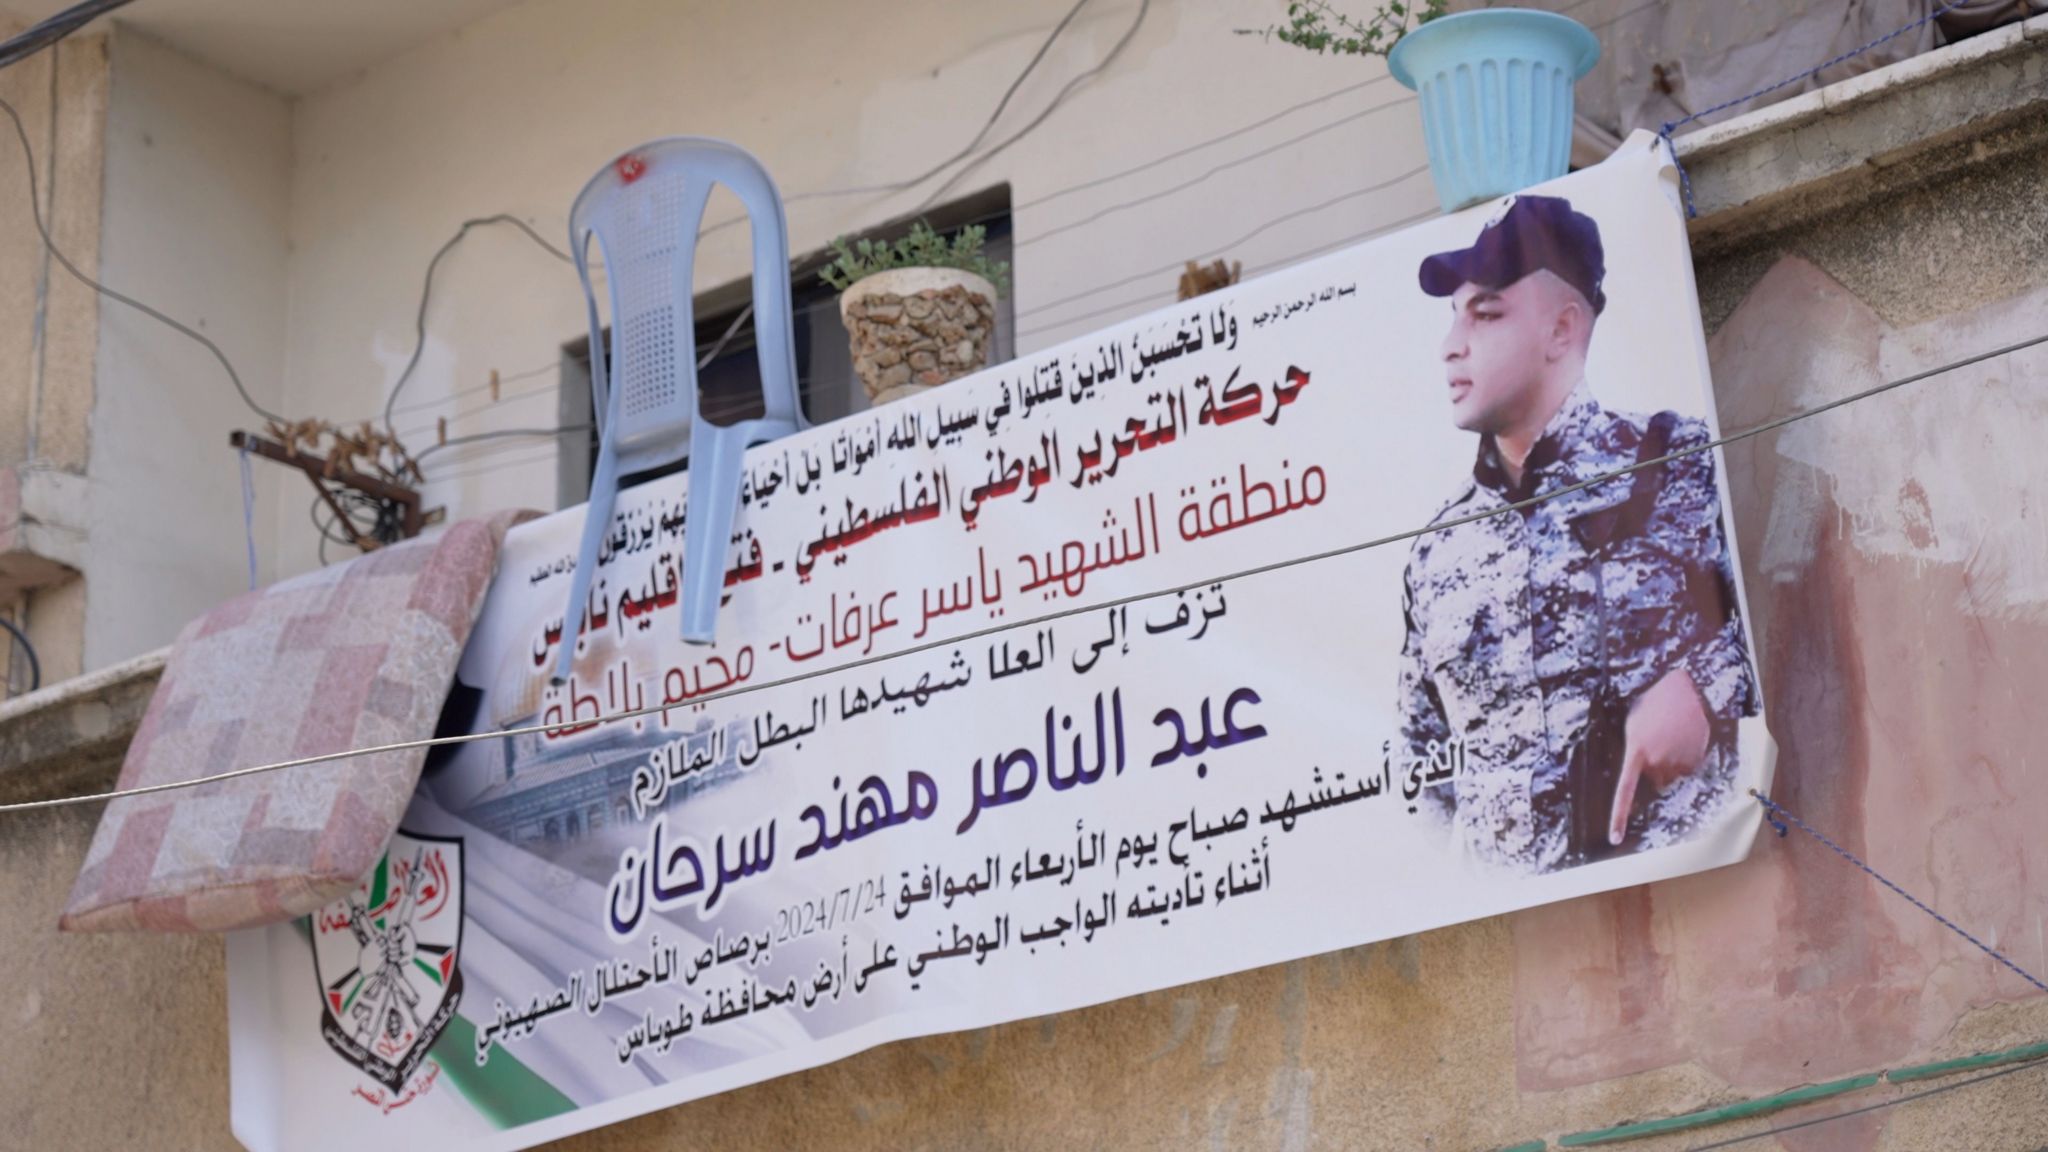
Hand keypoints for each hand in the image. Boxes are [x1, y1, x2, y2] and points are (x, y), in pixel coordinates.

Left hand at [1610, 668, 1710, 845]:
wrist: (1687, 688)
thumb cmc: (1655, 703)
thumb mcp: (1634, 725)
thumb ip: (1635, 751)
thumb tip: (1642, 771)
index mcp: (1636, 752)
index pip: (1625, 791)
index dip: (1619, 817)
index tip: (1615, 838)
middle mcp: (1657, 762)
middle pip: (1654, 782)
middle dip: (1656, 768)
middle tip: (1660, 742)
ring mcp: (1678, 763)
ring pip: (1672, 776)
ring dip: (1672, 763)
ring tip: (1673, 736)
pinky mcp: (1695, 760)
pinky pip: (1688, 769)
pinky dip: (1687, 758)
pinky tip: (1686, 737)